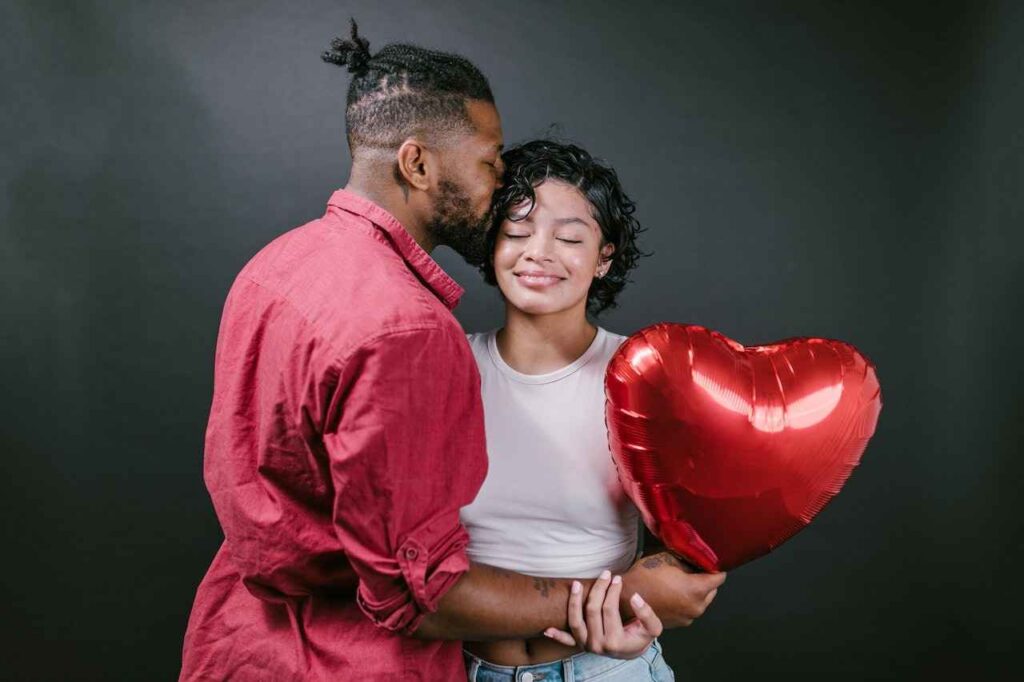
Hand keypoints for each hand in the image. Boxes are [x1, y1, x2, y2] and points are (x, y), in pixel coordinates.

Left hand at [542, 570, 662, 659]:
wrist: (632, 651)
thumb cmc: (641, 637)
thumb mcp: (652, 628)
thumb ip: (647, 614)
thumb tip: (634, 597)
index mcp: (615, 642)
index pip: (609, 609)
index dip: (613, 591)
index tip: (618, 578)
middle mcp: (598, 645)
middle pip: (592, 610)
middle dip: (598, 589)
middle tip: (605, 574)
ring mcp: (587, 646)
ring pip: (575, 622)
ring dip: (573, 601)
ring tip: (575, 584)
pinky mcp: (580, 645)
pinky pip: (566, 641)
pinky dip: (556, 635)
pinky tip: (546, 629)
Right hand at [620, 552, 724, 628]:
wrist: (627, 599)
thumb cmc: (645, 576)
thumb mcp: (667, 558)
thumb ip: (687, 559)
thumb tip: (697, 558)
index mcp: (696, 589)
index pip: (719, 577)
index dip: (715, 567)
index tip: (709, 561)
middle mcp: (697, 606)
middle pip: (713, 590)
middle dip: (705, 579)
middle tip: (692, 569)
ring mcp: (689, 617)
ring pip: (702, 600)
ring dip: (696, 591)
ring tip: (680, 581)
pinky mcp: (681, 623)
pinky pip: (691, 608)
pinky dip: (687, 601)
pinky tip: (674, 592)